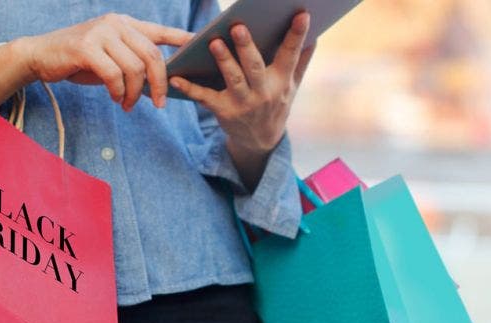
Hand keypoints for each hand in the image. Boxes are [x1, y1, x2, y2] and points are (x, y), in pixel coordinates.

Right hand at [0, 13, 191, 110]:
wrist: (40, 55)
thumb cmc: (78, 60)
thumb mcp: (109, 58)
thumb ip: (132, 63)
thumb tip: (158, 85)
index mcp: (125, 24)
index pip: (160, 32)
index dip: (181, 40)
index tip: (200, 48)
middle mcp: (116, 24)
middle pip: (152, 55)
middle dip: (159, 83)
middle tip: (159, 104)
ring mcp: (101, 33)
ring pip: (134, 68)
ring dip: (134, 93)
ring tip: (127, 104)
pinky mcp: (86, 48)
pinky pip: (114, 74)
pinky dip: (118, 91)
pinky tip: (116, 98)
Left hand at [170, 12, 314, 189]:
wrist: (261, 141)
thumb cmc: (276, 103)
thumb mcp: (291, 85)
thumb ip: (301, 60)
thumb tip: (314, 35)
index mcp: (281, 81)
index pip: (291, 55)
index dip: (297, 35)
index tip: (302, 14)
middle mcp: (264, 93)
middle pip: (255, 67)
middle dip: (246, 47)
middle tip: (238, 26)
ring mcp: (243, 104)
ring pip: (232, 80)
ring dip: (223, 61)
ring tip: (213, 42)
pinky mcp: (224, 111)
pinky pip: (205, 98)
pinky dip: (189, 88)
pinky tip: (176, 78)